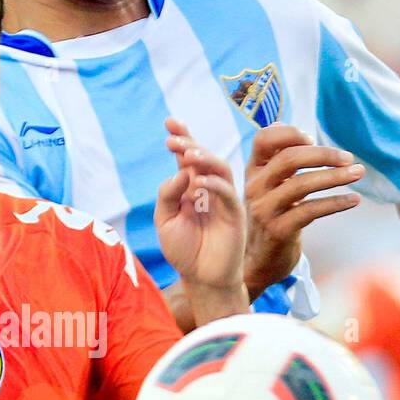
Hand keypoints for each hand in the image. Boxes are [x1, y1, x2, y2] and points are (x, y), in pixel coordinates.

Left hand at [155, 119, 246, 314]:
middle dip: (190, 143)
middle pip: (204, 156)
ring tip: (188, 154)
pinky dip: (214, 184)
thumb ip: (167, 195)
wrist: (201, 279)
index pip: (188, 157)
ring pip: (220, 168)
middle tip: (173, 139)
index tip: (170, 121)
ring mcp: (224, 199)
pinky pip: (227, 193)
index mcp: (191, 187)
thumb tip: (179, 171)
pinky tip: (198, 183)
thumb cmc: (184, 251)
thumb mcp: (165, 221)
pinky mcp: (235, 214)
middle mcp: (209, 188)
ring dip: (204, 158)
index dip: (182, 137)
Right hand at [244, 125, 364, 298]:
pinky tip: (354, 200)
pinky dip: (336, 203)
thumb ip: (280, 162)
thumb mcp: (270, 186)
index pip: (263, 139)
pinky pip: (310, 210)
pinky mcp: (277, 230)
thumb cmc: (272, 216)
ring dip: (335, 177)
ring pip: (302, 184)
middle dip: (324, 154)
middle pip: (289, 158)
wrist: (259, 260)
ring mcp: (264, 209)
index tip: (312, 139)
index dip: (290, 133)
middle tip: (349, 158)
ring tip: (358, 173)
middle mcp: (254, 187)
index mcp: (253, 171)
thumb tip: (299, 134)